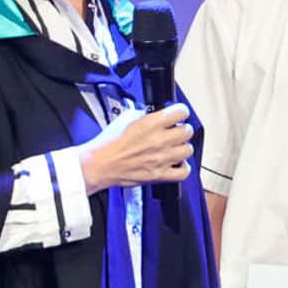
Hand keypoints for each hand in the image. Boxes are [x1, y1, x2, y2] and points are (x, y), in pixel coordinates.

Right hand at [79, 104, 194, 192]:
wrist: (99, 164)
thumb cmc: (108, 143)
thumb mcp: (125, 118)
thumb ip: (144, 115)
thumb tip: (157, 115)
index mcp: (150, 124)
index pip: (181, 112)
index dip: (181, 112)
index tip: (179, 115)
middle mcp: (159, 140)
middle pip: (187, 131)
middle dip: (182, 130)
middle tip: (176, 132)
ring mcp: (161, 158)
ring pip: (188, 150)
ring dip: (183, 148)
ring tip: (175, 148)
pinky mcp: (159, 175)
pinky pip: (184, 172)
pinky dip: (183, 168)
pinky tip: (176, 164)